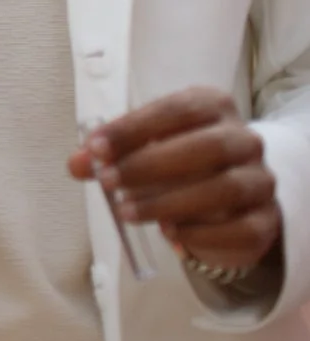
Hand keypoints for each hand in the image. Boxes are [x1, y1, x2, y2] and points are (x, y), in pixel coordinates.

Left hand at [71, 88, 283, 275]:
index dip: (134, 128)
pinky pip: (238, 229)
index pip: (177, 109)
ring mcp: (260, 180)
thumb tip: (75, 163)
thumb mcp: (142, 148)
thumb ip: (109, 154)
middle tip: (108, 181)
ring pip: (223, 189)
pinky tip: (168, 234)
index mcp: (213, 106)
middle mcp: (245, 139)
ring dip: (168, 202)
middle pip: (206, 147)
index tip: (95, 148)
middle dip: (149, 165)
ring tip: (127, 211)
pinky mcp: (266, 220)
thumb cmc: (178, 161)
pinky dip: (200, 233)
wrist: (229, 198)